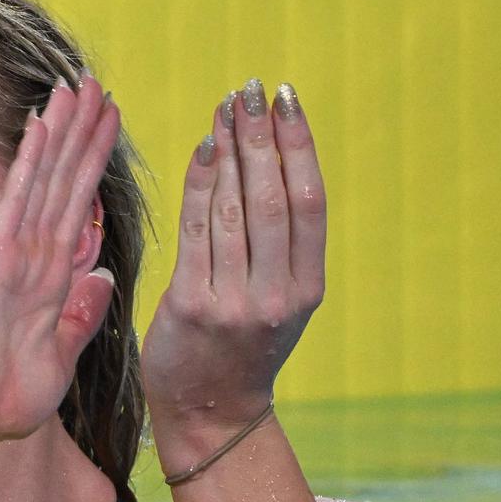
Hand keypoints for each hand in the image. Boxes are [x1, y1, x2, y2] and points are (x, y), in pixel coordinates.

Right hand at [0, 75, 119, 440]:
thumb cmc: (9, 396)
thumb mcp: (62, 354)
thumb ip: (84, 313)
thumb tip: (104, 273)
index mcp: (51, 278)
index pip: (78, 209)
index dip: (93, 166)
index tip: (110, 128)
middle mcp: (33, 255)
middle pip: (64, 181)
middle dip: (81, 134)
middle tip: (96, 87)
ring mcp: (13, 251)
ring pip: (45, 178)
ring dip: (62, 131)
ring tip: (77, 87)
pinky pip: (19, 198)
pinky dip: (31, 160)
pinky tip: (42, 122)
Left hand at [142, 80, 325, 434]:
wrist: (211, 412)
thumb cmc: (240, 345)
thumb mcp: (278, 300)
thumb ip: (279, 246)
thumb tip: (270, 157)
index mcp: (308, 288)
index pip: (308, 201)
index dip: (300, 144)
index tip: (287, 99)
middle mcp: (278, 295)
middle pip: (272, 198)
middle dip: (261, 136)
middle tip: (251, 89)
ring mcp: (235, 302)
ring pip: (234, 209)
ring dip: (230, 151)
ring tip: (226, 109)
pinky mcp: (192, 308)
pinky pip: (197, 232)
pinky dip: (200, 185)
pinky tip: (203, 149)